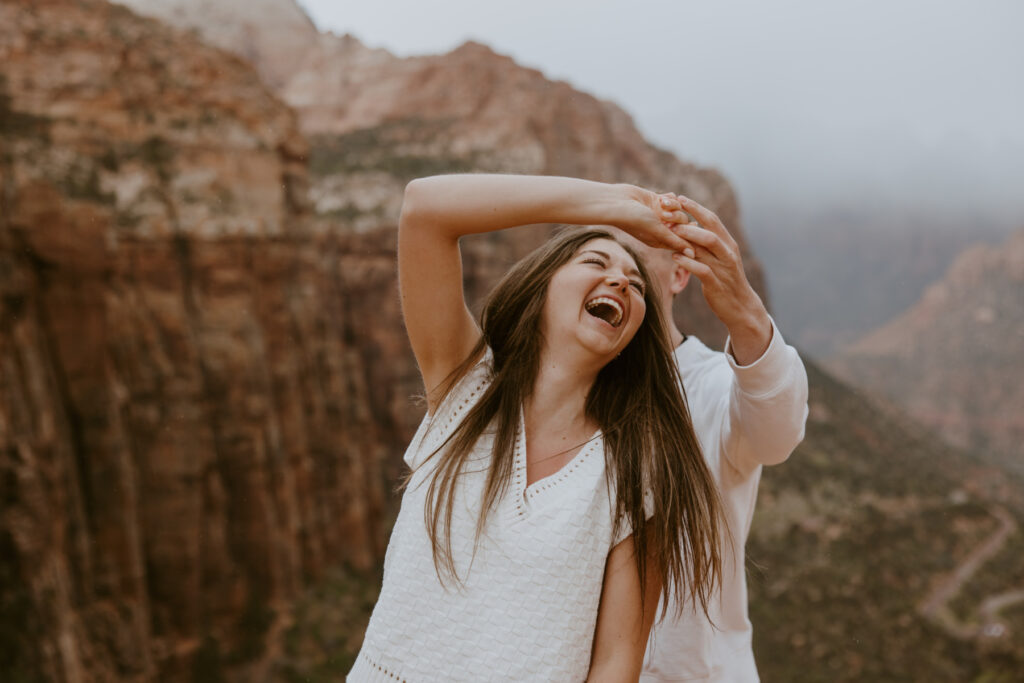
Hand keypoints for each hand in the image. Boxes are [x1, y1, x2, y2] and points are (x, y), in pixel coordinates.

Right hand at [612, 185, 695, 254]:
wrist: (618, 202)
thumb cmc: (635, 220)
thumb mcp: (658, 231)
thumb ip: (676, 242)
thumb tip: (693, 255)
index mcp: (660, 241)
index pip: (683, 239)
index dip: (688, 232)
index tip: (690, 226)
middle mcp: (661, 229)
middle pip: (683, 223)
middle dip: (677, 217)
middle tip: (664, 215)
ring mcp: (660, 215)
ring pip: (679, 209)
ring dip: (672, 206)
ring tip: (661, 205)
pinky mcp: (658, 202)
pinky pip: (673, 199)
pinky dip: (669, 198)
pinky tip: (660, 198)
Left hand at [666, 194, 771, 362]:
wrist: (740, 307)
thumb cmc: (724, 281)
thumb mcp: (717, 261)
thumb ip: (704, 247)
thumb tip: (686, 231)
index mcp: (728, 244)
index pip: (713, 220)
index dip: (696, 208)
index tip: (680, 198)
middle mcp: (727, 252)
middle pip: (711, 229)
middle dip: (691, 218)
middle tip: (671, 213)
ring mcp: (724, 267)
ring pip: (708, 246)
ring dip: (688, 237)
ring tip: (670, 231)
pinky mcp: (716, 283)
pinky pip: (702, 269)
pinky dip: (688, 262)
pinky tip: (675, 257)